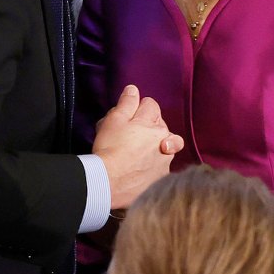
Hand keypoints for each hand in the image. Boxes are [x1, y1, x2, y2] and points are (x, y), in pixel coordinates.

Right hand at [92, 84, 183, 209]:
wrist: (108, 183)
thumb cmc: (110, 149)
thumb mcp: (114, 120)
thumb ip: (127, 103)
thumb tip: (134, 90)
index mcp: (154, 124)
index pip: (150, 105)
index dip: (137, 107)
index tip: (127, 115)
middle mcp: (165, 140)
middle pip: (159, 125)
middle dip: (148, 126)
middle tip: (129, 134)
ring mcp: (165, 161)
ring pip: (164, 146)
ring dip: (155, 146)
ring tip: (137, 152)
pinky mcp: (161, 179)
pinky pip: (161, 167)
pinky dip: (153, 165)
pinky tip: (141, 168)